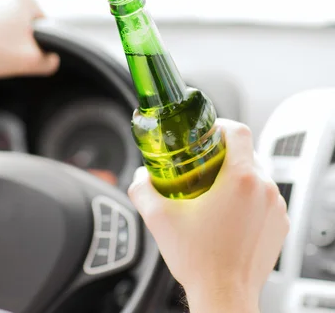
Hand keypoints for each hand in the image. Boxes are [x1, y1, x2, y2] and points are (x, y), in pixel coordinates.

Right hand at [128, 119, 288, 312]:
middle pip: (247, 152)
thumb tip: (139, 176)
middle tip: (203, 163)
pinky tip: (231, 213)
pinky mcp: (281, 224)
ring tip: (216, 190)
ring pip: (258, 175)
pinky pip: (266, 197)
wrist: (224, 297)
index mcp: (241, 179)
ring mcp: (276, 207)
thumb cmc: (199, 261)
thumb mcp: (159, 220)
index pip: (238, 131)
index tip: (208, 133)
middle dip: (225, 153)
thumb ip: (142, 190)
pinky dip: (251, 198)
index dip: (220, 126)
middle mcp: (264, 189)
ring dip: (238, 176)